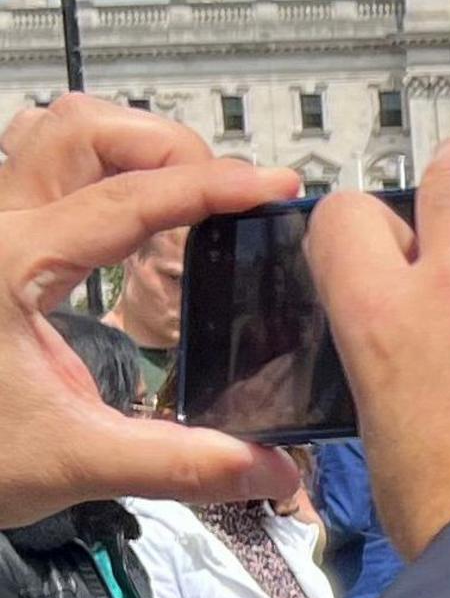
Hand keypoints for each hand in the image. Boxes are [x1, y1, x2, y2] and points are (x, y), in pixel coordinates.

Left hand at [0, 95, 305, 528]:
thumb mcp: (69, 463)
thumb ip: (180, 462)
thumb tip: (273, 469)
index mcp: (7, 265)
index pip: (126, 198)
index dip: (209, 187)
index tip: (274, 188)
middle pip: (81, 128)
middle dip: (165, 145)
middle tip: (222, 196)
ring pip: (52, 133)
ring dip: (126, 148)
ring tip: (183, 197)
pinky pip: (42, 173)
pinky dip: (101, 175)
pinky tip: (138, 226)